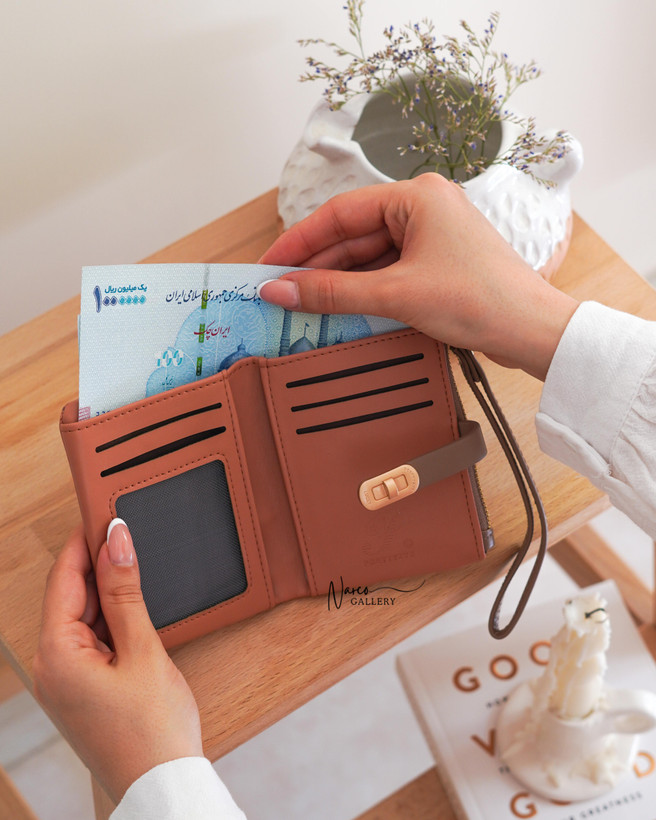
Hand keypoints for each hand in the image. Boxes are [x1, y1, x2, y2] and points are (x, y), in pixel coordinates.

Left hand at [33, 521, 202, 803]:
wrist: (162, 785)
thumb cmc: (152, 729)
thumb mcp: (142, 649)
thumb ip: (126, 591)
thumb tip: (116, 541)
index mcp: (56, 654)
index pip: (64, 578)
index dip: (83, 541)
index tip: (103, 510)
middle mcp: (52, 665)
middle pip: (70, 594)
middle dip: (98, 562)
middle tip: (128, 531)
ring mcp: (66, 678)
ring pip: (82, 614)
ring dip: (107, 589)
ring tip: (136, 565)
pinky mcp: (83, 685)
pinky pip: (91, 636)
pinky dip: (111, 616)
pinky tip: (134, 604)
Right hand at [259, 175, 578, 379]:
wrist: (532, 331)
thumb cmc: (480, 300)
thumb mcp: (395, 296)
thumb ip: (332, 292)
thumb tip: (280, 291)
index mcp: (417, 196)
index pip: (340, 213)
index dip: (298, 241)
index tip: (268, 266)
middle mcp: (424, 208)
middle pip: (353, 235)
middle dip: (316, 265)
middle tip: (279, 290)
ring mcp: (432, 236)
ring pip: (369, 256)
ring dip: (338, 281)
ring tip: (302, 303)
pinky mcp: (437, 264)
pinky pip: (387, 271)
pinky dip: (363, 290)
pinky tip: (339, 307)